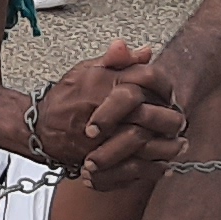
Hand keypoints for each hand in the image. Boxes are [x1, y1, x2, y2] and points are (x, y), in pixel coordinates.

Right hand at [41, 41, 187, 185]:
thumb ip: (117, 61)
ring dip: (167, 146)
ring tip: (179, 146)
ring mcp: (104, 136)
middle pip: (152, 112)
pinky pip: (135, 166)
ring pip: (147, 142)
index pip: (148, 78)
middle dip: (172, 120)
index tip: (170, 95)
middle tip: (180, 123)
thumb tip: (146, 51)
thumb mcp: (86, 70)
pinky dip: (153, 168)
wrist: (40, 128)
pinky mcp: (102, 159)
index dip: (165, 87)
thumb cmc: (64, 98)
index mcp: (105, 81)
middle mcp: (105, 107)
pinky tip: (164, 165)